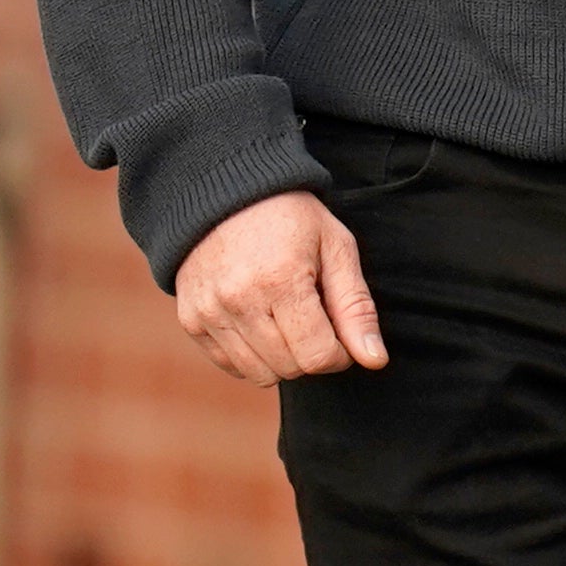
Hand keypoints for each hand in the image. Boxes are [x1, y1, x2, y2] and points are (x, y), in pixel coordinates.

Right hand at [174, 187, 388, 384]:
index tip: (341, 333)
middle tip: (314, 318)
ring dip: (282, 358)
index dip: (340, 354)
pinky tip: (259, 321)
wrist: (226, 191)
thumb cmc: (292, 218)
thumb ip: (356, 308)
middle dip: (312, 354)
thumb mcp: (336, 248)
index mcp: (280, 280)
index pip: (317, 356)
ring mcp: (208, 311)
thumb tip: (375, 360)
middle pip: (290, 369)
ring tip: (286, 318)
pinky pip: (230, 365)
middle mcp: (237, 300)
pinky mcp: (190, 318)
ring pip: (259, 375)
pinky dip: (251, 355)